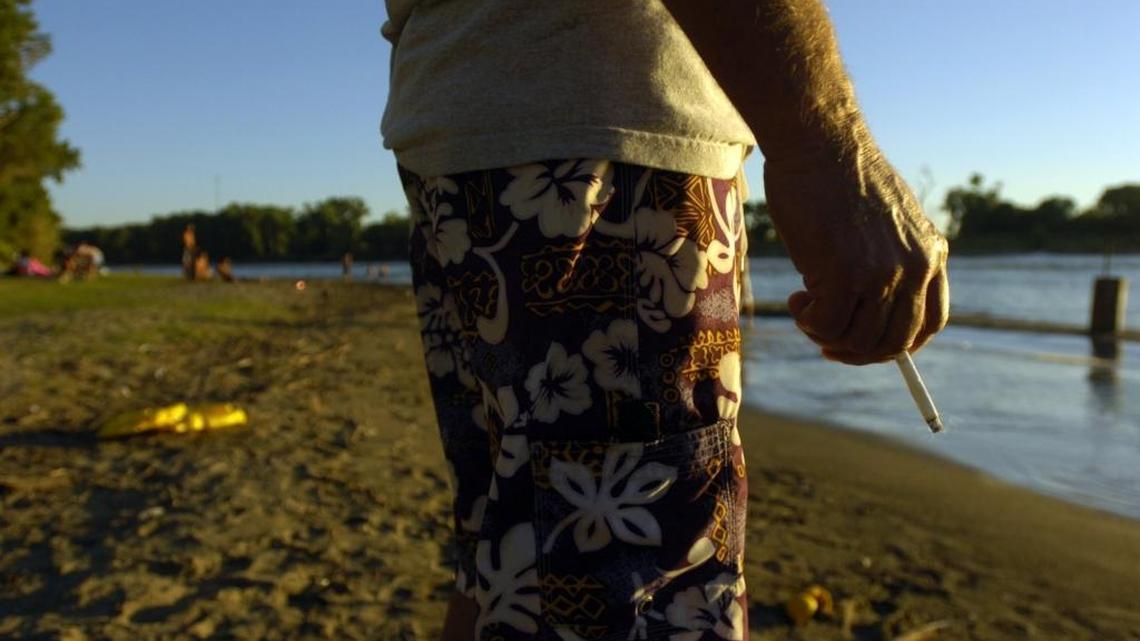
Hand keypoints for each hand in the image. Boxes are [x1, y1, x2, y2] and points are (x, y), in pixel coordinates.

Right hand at [764, 146, 949, 364]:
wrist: (818, 142)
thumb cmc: (837, 177)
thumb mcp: (882, 222)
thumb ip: (889, 260)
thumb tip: (870, 308)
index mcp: (930, 254)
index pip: (929, 323)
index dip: (896, 345)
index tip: (864, 344)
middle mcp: (914, 267)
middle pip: (895, 342)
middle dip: (856, 352)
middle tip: (824, 339)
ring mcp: (882, 272)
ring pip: (859, 339)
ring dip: (825, 334)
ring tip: (804, 306)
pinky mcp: (846, 273)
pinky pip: (827, 325)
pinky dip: (808, 321)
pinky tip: (796, 298)